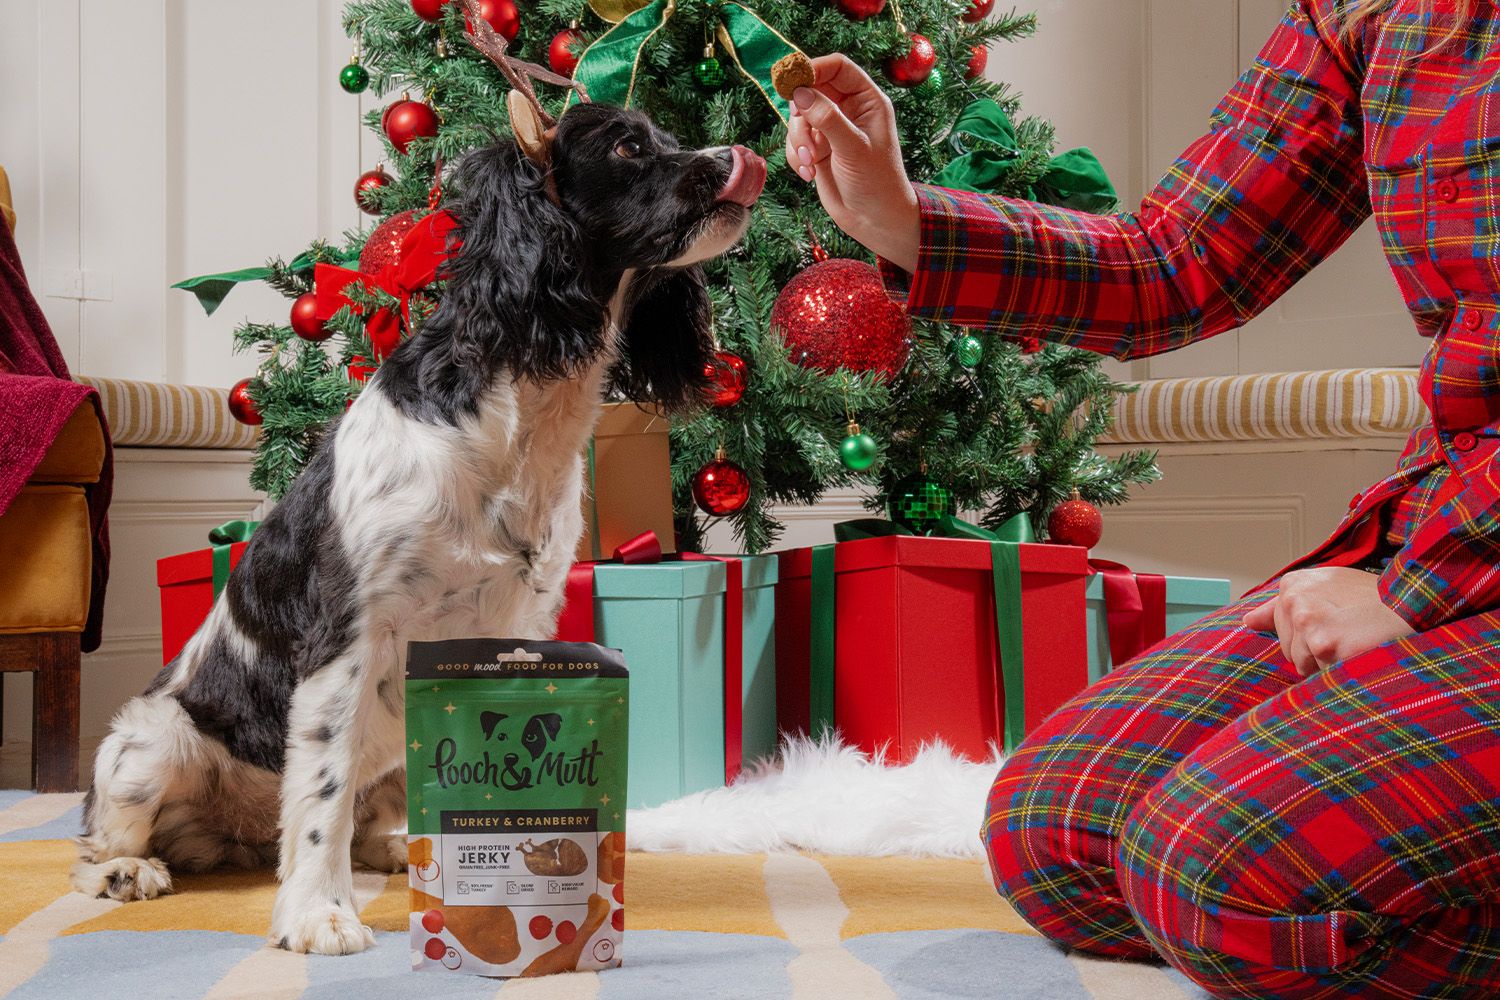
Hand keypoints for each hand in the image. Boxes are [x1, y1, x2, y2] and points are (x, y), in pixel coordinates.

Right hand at [784, 54, 919, 272]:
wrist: (874, 220)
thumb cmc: (876, 183)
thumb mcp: (853, 147)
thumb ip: (827, 118)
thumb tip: (799, 93)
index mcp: (867, 101)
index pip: (838, 68)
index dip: (814, 69)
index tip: (792, 82)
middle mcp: (848, 110)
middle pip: (811, 90)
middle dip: (801, 114)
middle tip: (802, 133)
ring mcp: (831, 130)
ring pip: (798, 117)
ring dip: (797, 140)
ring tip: (810, 163)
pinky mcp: (817, 150)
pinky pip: (795, 141)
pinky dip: (796, 156)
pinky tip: (809, 174)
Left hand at [1243, 567, 1414, 675]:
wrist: (1415, 607)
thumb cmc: (1375, 601)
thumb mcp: (1328, 590)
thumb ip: (1284, 605)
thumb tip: (1248, 621)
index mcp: (1293, 583)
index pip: (1280, 629)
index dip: (1309, 635)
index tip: (1332, 624)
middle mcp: (1293, 597)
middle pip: (1288, 649)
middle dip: (1316, 651)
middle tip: (1349, 633)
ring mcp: (1306, 619)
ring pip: (1302, 663)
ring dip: (1328, 662)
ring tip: (1354, 641)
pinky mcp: (1321, 642)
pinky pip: (1320, 672)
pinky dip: (1341, 669)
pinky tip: (1359, 650)